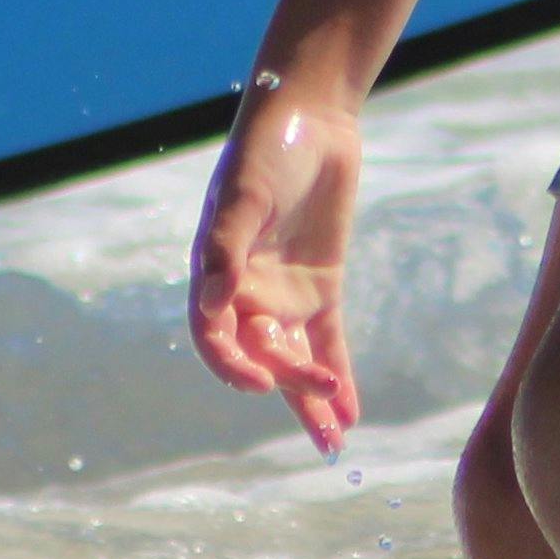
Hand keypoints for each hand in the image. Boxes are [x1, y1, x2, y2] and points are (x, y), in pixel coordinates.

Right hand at [189, 78, 364, 449]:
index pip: (215, 337)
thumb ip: (226, 251)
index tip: (260, 382)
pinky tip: (350, 413)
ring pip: (296, 359)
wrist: (310, 118)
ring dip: (313, 399)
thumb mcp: (244, 196)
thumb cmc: (265, 151)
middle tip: (323, 400)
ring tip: (334, 440)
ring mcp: (285, 293)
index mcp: (215, 275)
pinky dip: (339, 376)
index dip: (232, 365)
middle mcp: (246, 292)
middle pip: (263, 353)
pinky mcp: (322, 287)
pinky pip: (329, 342)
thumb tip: (210, 306)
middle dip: (290, 384)